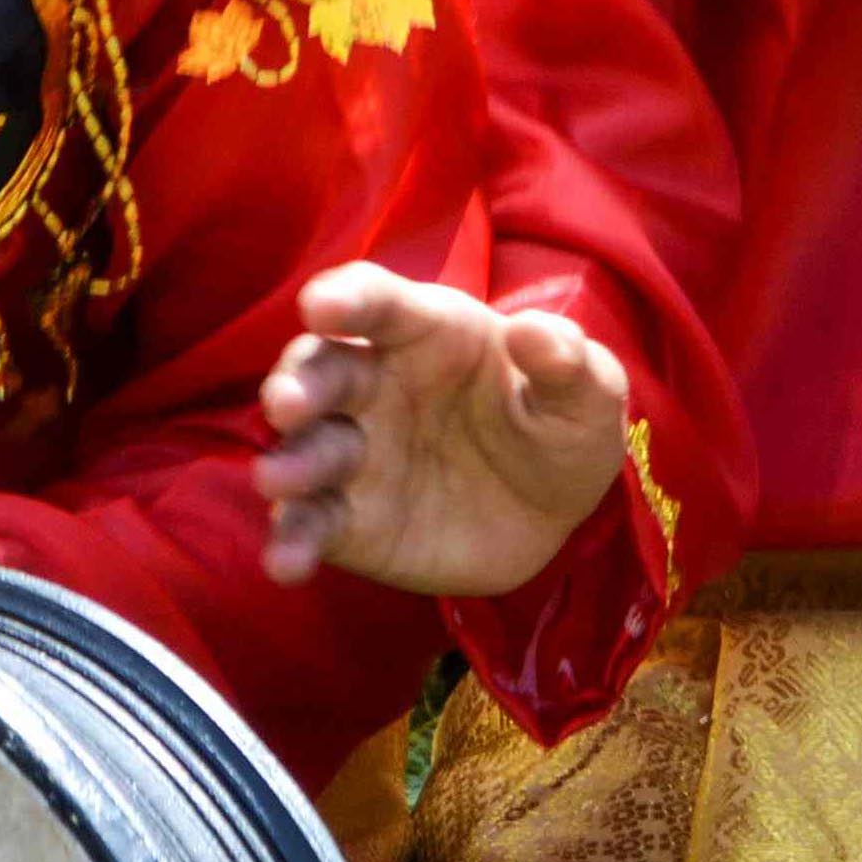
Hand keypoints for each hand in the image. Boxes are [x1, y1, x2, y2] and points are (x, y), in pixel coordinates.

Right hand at [252, 267, 634, 593]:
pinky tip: (286, 564)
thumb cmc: (558, 428)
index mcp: (426, 332)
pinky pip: (312, 525)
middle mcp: (374, 383)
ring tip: (276, 479)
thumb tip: (534, 333)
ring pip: (305, 447)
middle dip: (298, 382)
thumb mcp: (585, 395)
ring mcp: (354, 452)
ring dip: (287, 460)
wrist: (552, 517)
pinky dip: (292, 542)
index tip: (320, 305)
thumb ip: (565, 361)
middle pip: (322, 369)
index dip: (346, 297)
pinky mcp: (349, 521)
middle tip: (286, 403)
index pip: (377, 302)